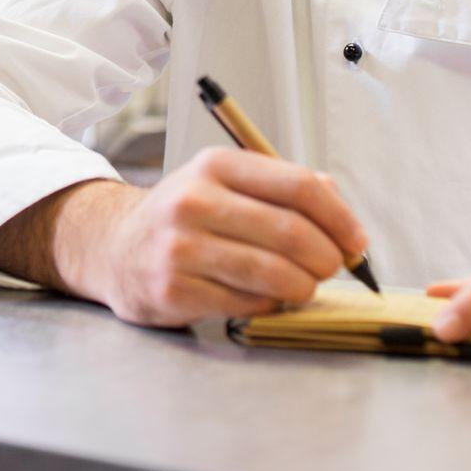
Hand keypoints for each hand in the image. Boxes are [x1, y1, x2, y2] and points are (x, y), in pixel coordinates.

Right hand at [48, 150, 368, 328]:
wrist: (114, 248)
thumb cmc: (185, 218)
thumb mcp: (225, 185)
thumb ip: (283, 189)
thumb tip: (341, 212)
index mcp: (217, 166)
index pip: (299, 186)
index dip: (340, 218)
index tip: (356, 242)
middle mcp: (195, 200)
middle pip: (291, 232)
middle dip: (326, 258)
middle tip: (331, 269)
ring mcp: (180, 247)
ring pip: (273, 272)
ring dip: (303, 287)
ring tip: (303, 287)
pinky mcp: (173, 288)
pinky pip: (247, 302)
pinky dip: (269, 304)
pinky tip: (264, 297)